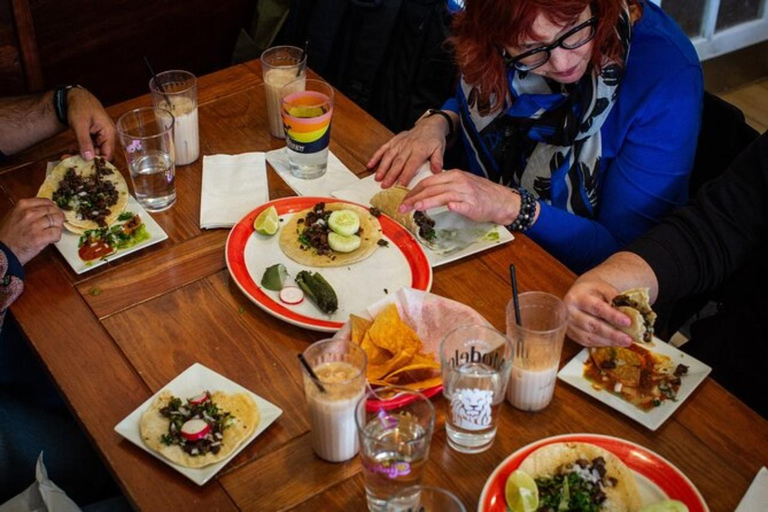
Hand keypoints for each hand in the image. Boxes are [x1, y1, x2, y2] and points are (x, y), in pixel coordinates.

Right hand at [0, 198, 64, 265]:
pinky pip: (56, 233)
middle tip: (56, 225)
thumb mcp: (14, 215)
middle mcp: (29, 213)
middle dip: (58, 218)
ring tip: (52, 233)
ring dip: (58, 228)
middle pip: (54, 211)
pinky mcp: (39, 237)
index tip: (55, 213)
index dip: (54, 208)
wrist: (2, 251)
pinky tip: (51, 240)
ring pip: (58, 221)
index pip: (47, 201)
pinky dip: (56, 237)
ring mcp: (34, 225)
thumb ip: (29, 210)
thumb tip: (47, 209)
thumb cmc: (8, 235)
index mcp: (23, 205)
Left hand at [67, 88, 115, 160]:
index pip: (108, 155)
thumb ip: (85, 142)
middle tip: (70, 160)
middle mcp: (107, 136)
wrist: (75, 96)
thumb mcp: (80, 125)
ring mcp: (101, 136)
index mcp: (109, 133)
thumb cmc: (80, 107)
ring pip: (94, 151)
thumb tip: (89, 158)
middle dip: (86, 159)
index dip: (98, 163)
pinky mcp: (94, 136)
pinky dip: (80, 149)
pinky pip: (90, 146)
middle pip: (101, 154)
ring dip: (81, 155)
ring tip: (67, 155)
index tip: (84, 167)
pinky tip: (71, 150)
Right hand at [367, 115, 448, 187]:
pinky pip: (383, 148)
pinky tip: (370, 165)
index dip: (405, 176)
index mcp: (419, 150)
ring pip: (389, 156)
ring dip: (382, 167)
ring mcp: (399, 143)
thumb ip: (437, 160)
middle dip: (391, 175)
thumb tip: (437, 171)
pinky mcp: (393, 141)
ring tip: (377, 178)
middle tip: (385, 186)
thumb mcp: (440, 149)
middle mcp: (407, 146)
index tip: (400, 185)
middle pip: (398, 162)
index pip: (411, 165)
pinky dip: (376, 157)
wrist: (429, 125)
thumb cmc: (434, 140)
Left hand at [398, 170, 521, 224]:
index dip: (413, 190)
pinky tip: (449, 207)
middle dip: (414, 197)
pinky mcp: (473, 205)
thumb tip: (424, 193)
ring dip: (428, 201)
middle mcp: (458, 182)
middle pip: (431, 188)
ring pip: (443, 195)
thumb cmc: (479, 194)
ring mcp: (466, 193)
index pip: (428, 181)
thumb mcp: (460, 184)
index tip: (403, 199)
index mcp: (453, 175)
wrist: (501, 200)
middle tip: (402, 207)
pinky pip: (463, 204)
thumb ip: (443, 186)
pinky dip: (456, 205)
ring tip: (415, 207)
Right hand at [564, 274, 633, 346]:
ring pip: (590, 337)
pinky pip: (587, 342)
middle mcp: (569, 312)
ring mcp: (569, 325)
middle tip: (628, 339)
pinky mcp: (571, 334)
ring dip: (609, 341)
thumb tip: (626, 312)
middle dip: (612, 334)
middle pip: (592, 325)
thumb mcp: (603, 288)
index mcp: (576, 297)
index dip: (612, 316)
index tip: (627, 322)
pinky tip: (614, 343)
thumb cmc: (593, 291)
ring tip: (625, 342)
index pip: (596, 307)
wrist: (579, 293)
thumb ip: (614, 298)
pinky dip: (602, 344)